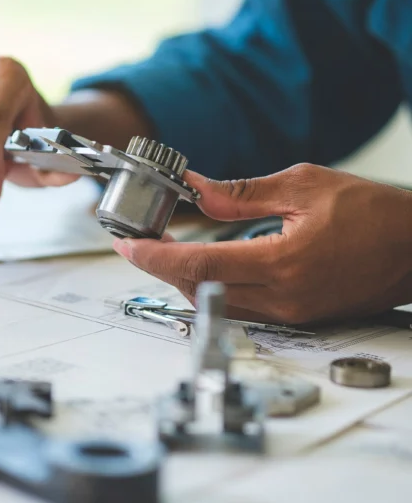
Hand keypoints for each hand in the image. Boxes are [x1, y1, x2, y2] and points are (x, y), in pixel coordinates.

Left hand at [112, 164, 411, 323]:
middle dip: (160, 266)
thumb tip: (197, 192)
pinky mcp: (298, 316)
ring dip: (183, 277)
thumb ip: (241, 195)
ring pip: (216, 300)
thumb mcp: (303, 185)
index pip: (197, 266)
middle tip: (140, 241)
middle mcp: (283, 297)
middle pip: (198, 288)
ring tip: (165, 249)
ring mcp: (291, 313)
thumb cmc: (375, 213)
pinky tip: (205, 264)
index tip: (126, 245)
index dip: (153, 256)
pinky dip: (212, 285)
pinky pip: (241, 306)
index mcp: (282, 262)